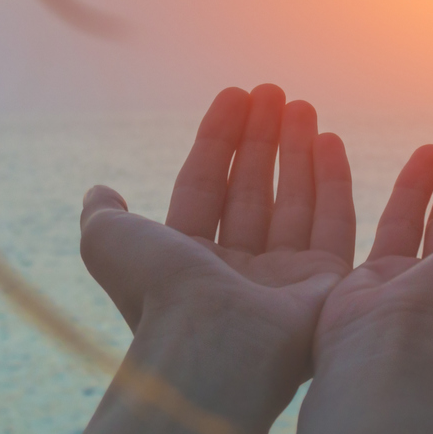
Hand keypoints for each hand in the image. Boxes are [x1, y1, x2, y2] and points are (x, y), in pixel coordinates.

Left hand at [81, 85, 355, 391]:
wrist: (215, 341)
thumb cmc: (159, 291)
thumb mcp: (108, 243)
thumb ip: (102, 215)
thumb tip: (99, 192)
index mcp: (186, 263)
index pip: (204, 187)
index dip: (218, 139)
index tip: (236, 94)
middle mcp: (234, 272)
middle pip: (251, 190)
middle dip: (261, 138)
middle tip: (273, 92)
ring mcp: (282, 280)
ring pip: (292, 201)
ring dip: (297, 150)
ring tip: (302, 105)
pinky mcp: (325, 285)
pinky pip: (333, 224)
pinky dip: (332, 181)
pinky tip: (329, 139)